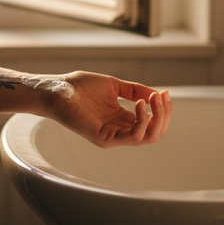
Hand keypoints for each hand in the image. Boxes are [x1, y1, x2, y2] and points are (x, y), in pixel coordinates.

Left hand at [46, 71, 171, 147]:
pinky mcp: (104, 138)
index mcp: (122, 119)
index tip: (165, 93)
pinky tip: (138, 104)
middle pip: (155, 133)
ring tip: (153, 99)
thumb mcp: (115, 86)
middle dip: (164, 114)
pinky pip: (133, 137)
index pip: (152, 123)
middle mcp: (119, 130)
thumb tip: (157, 94)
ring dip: (157, 117)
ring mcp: (112, 137)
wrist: (58, 89)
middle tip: (162, 96)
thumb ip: (135, 91)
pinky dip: (142, 121)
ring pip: (148, 138)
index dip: (163, 109)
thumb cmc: (80, 87)